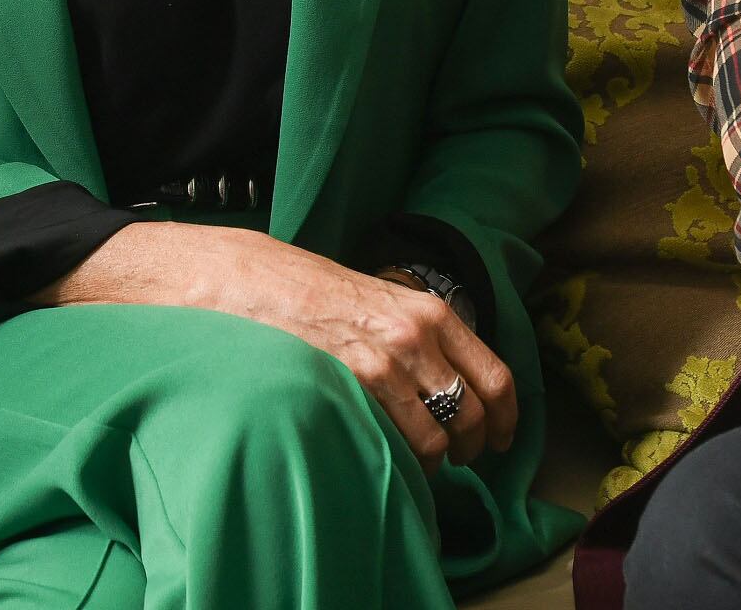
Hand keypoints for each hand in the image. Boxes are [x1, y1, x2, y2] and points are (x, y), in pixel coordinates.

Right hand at [40, 223, 516, 471]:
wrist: (236, 279)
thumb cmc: (294, 286)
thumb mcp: (367, 294)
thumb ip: (408, 331)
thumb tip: (439, 375)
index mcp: (426, 310)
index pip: (495, 375)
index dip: (504, 417)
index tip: (500, 437)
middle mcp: (414, 336)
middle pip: (472, 414)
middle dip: (472, 446)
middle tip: (460, 459)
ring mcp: (382, 364)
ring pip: (437, 440)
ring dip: (432, 460)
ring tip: (413, 462)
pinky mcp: (348, 386)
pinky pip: (394, 444)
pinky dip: (397, 461)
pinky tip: (381, 456)